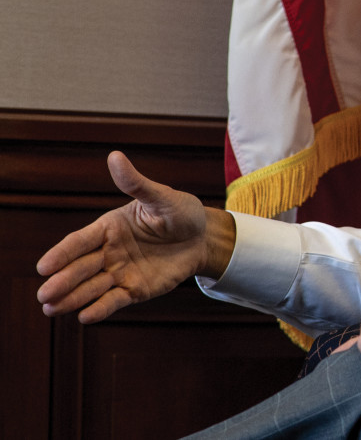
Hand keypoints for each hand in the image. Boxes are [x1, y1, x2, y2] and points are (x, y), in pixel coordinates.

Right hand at [36, 151, 235, 322]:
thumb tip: (115, 156)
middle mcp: (109, 252)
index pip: (79, 241)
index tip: (43, 267)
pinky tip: (85, 317)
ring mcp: (120, 272)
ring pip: (92, 287)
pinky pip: (114, 300)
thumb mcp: (161, 197)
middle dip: (62, 281)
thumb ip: (136, 183)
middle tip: (44, 295)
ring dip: (72, 299)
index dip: (61, 254)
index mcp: (109, 227)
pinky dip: (100, 309)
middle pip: (80, 268)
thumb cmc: (181, 212)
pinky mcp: (135, 289)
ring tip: (51, 310)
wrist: (204, 238)